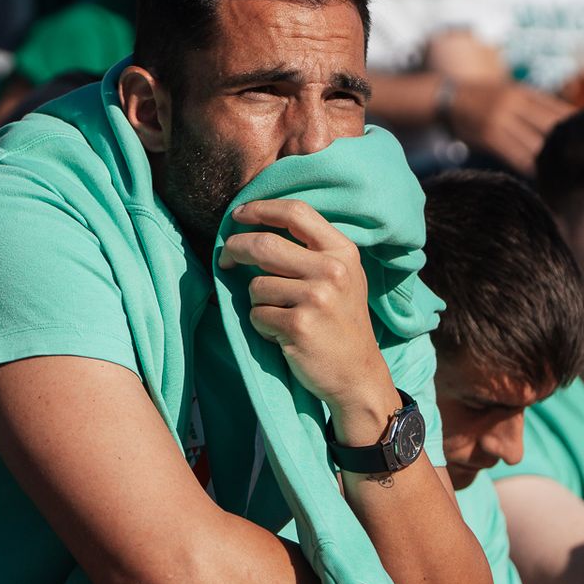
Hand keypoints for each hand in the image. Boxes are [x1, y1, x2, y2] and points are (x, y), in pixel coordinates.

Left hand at [218, 199, 397, 438]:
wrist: (357, 374)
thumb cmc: (340, 321)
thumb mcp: (342, 276)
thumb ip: (310, 250)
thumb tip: (254, 227)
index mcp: (342, 251)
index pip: (295, 212)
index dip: (260, 209)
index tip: (238, 215)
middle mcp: (332, 270)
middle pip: (264, 244)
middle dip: (235, 249)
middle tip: (225, 259)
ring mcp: (316, 298)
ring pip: (255, 286)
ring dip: (257, 302)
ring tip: (280, 315)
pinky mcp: (299, 325)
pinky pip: (257, 314)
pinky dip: (261, 325)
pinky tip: (282, 335)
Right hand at [445, 79, 571, 173]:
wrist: (448, 97)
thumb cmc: (484, 97)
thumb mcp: (510, 91)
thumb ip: (533, 104)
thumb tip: (567, 119)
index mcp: (523, 92)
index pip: (557, 108)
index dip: (576, 123)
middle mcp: (514, 103)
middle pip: (550, 125)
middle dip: (568, 142)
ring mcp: (501, 119)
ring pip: (535, 142)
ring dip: (551, 158)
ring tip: (568, 171)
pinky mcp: (488, 136)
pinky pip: (515, 154)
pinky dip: (530, 166)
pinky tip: (541, 175)